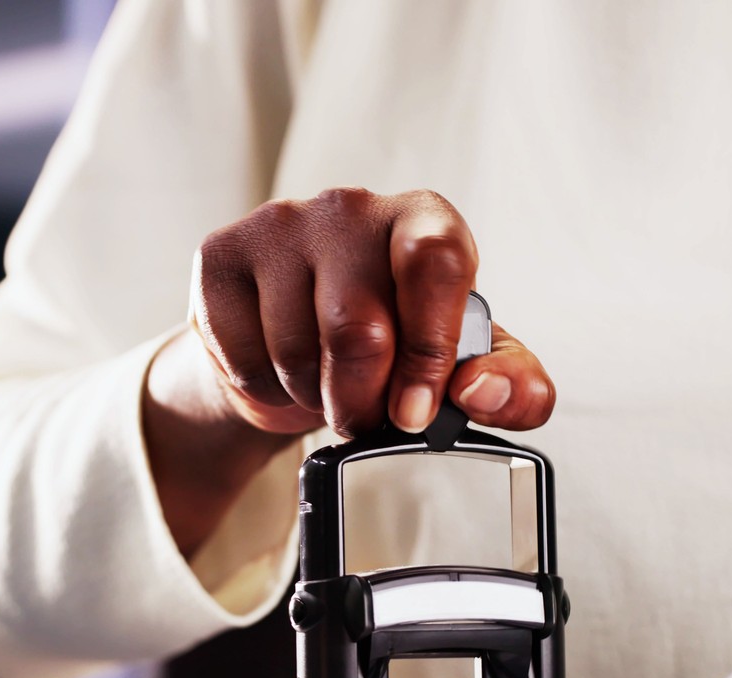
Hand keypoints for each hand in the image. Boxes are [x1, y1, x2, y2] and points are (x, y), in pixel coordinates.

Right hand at [186, 187, 554, 438]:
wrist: (298, 346)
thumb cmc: (394, 345)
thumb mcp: (467, 369)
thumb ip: (511, 385)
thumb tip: (482, 392)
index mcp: (424, 218)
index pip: (434, 262)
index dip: (428, 349)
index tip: (416, 412)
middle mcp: (351, 206)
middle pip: (358, 328)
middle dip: (363, 401)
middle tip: (366, 417)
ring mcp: (279, 223)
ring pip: (297, 353)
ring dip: (313, 398)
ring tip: (323, 385)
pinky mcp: (220, 255)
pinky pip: (244, 356)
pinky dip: (265, 390)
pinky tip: (279, 369)